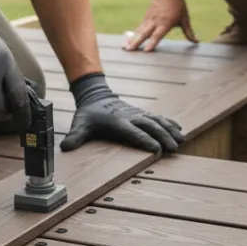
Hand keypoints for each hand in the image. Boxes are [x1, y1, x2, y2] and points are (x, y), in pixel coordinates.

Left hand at [60, 73, 184, 152]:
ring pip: (157, 122)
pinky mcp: (143, 114)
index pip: (133, 133)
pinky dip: (170, 123)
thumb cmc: (88, 115)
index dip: (144, 140)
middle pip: (150, 127)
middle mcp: (131, 117)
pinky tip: (180, 129)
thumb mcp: (80, 125)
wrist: (96, 96)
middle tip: (173, 148)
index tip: (156, 149)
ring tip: (181, 140)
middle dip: (163, 137)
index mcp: (118, 123)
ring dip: (170, 130)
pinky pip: (159, 118)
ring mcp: (139, 114)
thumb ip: (75, 136)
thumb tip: (65, 147)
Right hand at [124, 0, 196, 51]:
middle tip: (129, 50)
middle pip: (144, 34)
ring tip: (125, 48)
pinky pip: (139, 28)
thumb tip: (197, 41)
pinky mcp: (146, 18)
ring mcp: (149, 19)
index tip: (146, 50)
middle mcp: (155, 22)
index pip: (158, 35)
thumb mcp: (185, 19)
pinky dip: (133, 35)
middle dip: (136, 42)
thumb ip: (189, 32)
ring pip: (139, 31)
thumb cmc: (178, 5)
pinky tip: (128, 41)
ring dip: (132, 40)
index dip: (152, 43)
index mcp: (166, 23)